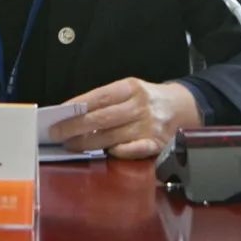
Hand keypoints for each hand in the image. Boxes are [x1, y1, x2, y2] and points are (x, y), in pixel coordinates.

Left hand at [48, 78, 202, 158]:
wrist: (185, 107)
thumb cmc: (148, 99)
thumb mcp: (130, 90)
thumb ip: (107, 100)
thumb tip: (74, 112)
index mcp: (131, 88)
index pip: (99, 96)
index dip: (77, 106)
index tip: (58, 113)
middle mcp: (140, 106)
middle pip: (102, 117)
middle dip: (75, 126)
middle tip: (56, 133)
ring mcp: (149, 126)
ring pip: (112, 136)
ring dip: (88, 142)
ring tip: (70, 145)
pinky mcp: (157, 144)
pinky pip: (133, 150)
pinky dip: (118, 152)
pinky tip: (104, 153)